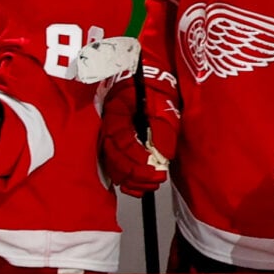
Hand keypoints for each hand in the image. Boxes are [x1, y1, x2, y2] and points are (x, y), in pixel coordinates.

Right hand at [98, 68, 179, 196]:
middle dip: (137, 172)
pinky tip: (140, 187)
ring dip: (133, 180)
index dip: (138, 158)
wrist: (148, 86)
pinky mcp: (115, 150)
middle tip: (156, 178)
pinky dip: (128, 182)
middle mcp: (109, 130)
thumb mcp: (163, 108)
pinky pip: (115, 170)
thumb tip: (164, 154)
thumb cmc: (154, 94)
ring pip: (114, 167)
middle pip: (115, 158)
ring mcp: (110, 141)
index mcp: (116, 116)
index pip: (122, 142)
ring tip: (152, 183)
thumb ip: (163, 130)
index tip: (155, 168)